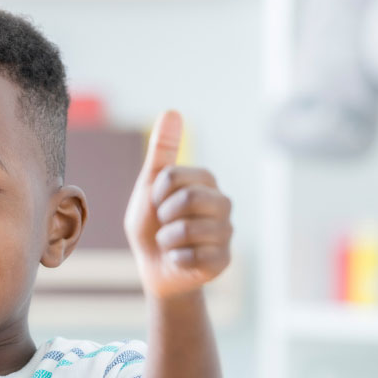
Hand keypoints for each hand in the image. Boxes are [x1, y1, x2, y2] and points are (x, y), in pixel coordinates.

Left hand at [124, 111, 232, 299]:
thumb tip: (172, 111)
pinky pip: (192, 257)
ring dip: (166, 240)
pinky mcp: (223, 260)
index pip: (175, 176)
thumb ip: (162, 151)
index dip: (156, 194)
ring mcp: (226, 232)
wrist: (155, 267)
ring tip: (171, 243)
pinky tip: (180, 260)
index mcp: (206, 181)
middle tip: (164, 224)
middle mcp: (222, 203)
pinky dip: (175, 260)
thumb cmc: (152, 224)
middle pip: (189, 199)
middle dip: (164, 215)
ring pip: (188, 230)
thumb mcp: (150, 185)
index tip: (157, 203)